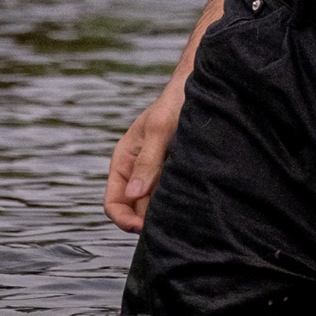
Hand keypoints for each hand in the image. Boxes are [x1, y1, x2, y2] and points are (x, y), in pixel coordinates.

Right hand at [104, 85, 183, 233]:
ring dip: (163, 212)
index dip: (124, 220)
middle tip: (169, 227)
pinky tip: (190, 203)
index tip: (143, 228)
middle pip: (134, 209)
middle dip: (146, 221)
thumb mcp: (161, 130)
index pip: (114, 202)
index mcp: (124, 160)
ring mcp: (156, 171)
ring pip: (152, 204)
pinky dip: (176, 202)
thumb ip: (148, 161)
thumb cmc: (177, 102)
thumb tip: (134, 194)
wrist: (202, 87)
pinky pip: (170, 194)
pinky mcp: (175, 171)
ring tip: (182, 215)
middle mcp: (137, 169)